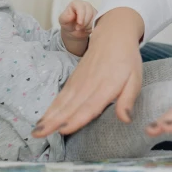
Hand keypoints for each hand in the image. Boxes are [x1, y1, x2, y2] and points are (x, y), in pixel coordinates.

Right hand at [32, 7, 144, 137]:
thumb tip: (125, 120)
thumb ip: (128, 100)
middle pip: (70, 106)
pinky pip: (61, 96)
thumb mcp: (135, 79)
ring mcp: (79, 81)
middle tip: (38, 135)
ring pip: (62, 101)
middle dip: (54, 121)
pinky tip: (43, 118)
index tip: (63, 130)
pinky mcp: (74, 79)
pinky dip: (51, 107)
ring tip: (36, 130)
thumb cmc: (127, 60)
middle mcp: (89, 85)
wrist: (113, 36)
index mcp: (106, 86)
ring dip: (49, 116)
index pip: (90, 106)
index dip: (77, 119)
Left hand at [58, 0, 96, 40]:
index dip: (81, 15)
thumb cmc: (67, 23)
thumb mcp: (62, 21)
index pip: (81, 7)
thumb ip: (65, 17)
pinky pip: (97, 22)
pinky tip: (86, 29)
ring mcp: (92, 10)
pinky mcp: (96, 16)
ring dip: (88, 26)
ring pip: (94, 18)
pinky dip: (91, 27)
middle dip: (84, 23)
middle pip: (89, 12)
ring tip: (81, 28)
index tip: (79, 23)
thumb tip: (71, 15)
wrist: (73, 30)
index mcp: (76, 3)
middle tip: (78, 28)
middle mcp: (85, 5)